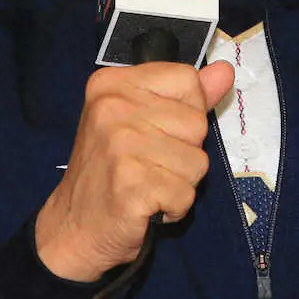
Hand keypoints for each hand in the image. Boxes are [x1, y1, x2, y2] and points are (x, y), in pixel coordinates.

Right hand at [35, 60, 234, 281]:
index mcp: (113, 83)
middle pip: (196, 123)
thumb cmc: (112, 171)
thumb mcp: (143, 120)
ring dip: (181, 183)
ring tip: (147, 185)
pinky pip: (186, 194)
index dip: (186, 110)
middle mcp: (112, 108)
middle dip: (184, 151)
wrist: (74, 227)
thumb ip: (187, 96)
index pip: (187, 79)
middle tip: (148, 165)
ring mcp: (120, 146)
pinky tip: (146, 206)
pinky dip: (174, 207)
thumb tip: (225, 71)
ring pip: (198, 162)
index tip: (157, 130)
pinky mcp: (131, 185)